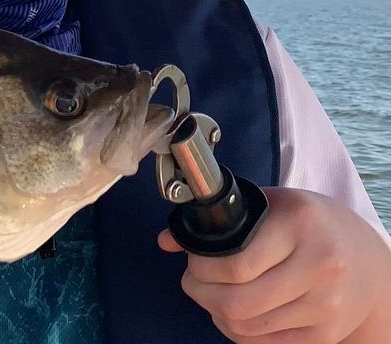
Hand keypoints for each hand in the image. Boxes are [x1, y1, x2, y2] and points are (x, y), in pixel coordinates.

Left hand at [159, 187, 390, 342]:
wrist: (368, 260)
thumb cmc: (310, 225)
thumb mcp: (269, 204)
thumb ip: (218, 218)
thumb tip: (166, 240)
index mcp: (300, 224)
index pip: (234, 264)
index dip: (200, 267)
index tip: (192, 260)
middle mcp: (320, 266)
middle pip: (236, 302)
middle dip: (200, 292)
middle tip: (194, 280)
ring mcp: (326, 305)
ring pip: (245, 327)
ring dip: (215, 313)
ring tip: (212, 293)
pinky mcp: (325, 334)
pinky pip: (263, 343)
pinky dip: (238, 330)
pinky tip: (235, 312)